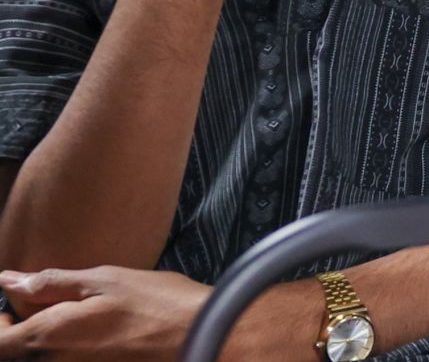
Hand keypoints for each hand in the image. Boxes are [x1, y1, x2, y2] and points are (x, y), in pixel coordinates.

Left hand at [0, 266, 207, 358]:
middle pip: (16, 354)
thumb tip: (8, 281)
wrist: (203, 338)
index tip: (10, 309)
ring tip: (68, 326)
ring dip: (42, 346)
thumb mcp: (104, 281)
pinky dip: (68, 353)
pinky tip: (91, 339)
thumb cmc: (158, 305)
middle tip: (34, 314)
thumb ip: (51, 284)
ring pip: (41, 360)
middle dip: (17, 336)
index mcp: (46, 338)